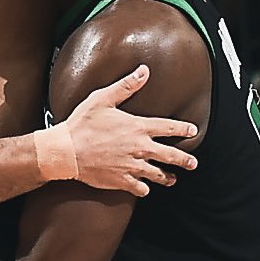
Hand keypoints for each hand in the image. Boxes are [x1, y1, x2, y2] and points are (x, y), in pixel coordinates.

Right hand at [62, 67, 201, 193]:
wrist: (66, 151)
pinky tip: (145, 188)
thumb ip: (126, 86)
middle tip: (193, 163)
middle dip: (184, 160)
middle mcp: (139, 148)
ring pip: (157, 175)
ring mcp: (131, 166)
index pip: (169, 128)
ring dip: (167, 177)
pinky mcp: (121, 180)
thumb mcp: (103, 99)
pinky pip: (139, 188)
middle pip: (170, 155)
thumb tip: (144, 71)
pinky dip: (144, 189)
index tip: (192, 131)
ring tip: (173, 179)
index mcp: (137, 127)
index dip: (183, 129)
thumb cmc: (82, 124)